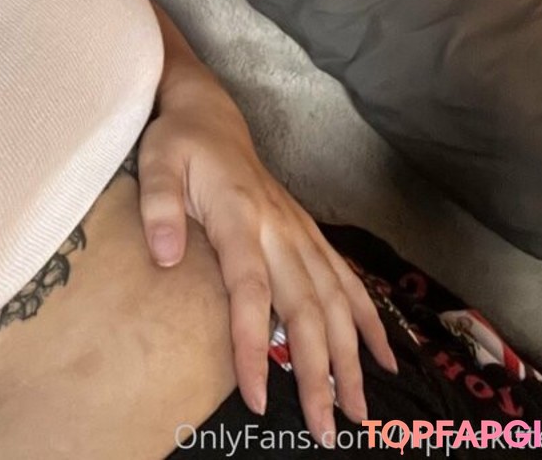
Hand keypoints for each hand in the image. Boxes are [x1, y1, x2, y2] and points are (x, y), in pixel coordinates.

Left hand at [136, 68, 397, 444]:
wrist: (209, 114)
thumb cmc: (179, 144)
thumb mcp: (156, 164)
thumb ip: (158, 209)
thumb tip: (166, 258)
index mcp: (239, 214)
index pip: (250, 287)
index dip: (255, 342)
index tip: (256, 395)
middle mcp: (279, 227)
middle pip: (306, 305)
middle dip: (319, 369)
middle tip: (324, 428)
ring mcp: (300, 231)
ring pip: (335, 300)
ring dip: (351, 356)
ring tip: (359, 411)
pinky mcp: (309, 234)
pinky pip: (347, 279)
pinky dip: (368, 320)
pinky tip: (385, 358)